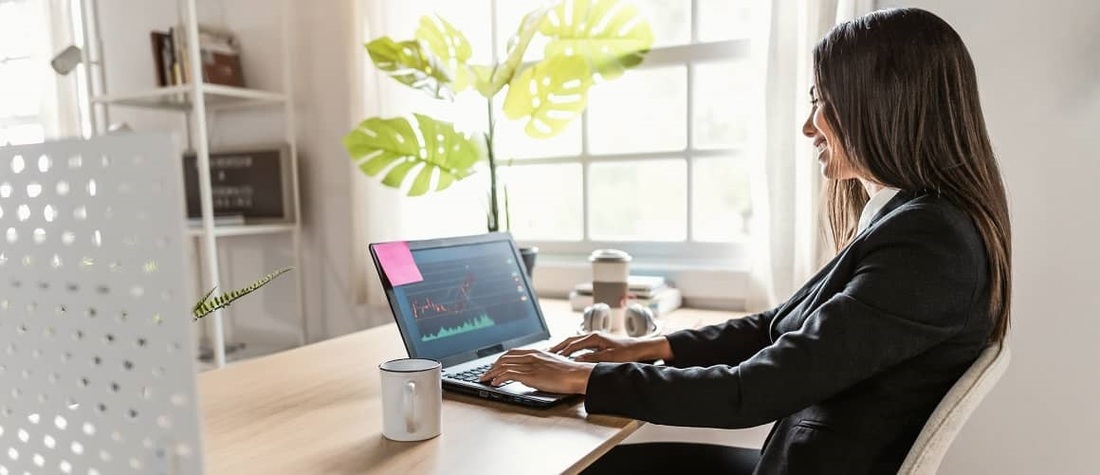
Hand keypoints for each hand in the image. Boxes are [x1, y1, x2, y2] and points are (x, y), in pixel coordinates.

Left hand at [480, 349, 594, 393]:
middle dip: (492, 366)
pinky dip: (499, 378)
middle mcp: (531, 356)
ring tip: (485, 380)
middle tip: (485, 374)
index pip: (512, 353)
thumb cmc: (570, 372)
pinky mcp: (530, 375)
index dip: (500, 360)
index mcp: (536, 352)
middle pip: (504, 358)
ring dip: (491, 373)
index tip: (494, 366)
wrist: (578, 374)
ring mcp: (530, 365)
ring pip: (504, 365)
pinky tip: (495, 383)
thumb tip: (534, 372)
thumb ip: (541, 365)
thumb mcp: (553, 364)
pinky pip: (509, 374)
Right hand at [550, 333, 672, 362]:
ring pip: (574, 342)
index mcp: (594, 337)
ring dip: (564, 347)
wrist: (641, 348)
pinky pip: (580, 345)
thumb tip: (575, 361)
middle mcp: (593, 335)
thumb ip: (591, 358)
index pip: (572, 344)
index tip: (551, 357)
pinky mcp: (598, 342)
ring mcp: (595, 338)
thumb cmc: (627, 352)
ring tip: (553, 354)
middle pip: (570, 340)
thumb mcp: (609, 357)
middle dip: (558, 347)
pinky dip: (571, 349)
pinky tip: (568, 355)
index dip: (561, 351)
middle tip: (545, 353)